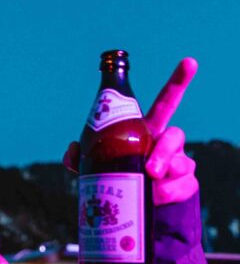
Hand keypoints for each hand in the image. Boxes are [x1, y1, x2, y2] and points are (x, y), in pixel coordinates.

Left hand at [63, 58, 198, 205]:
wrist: (139, 202)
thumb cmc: (120, 173)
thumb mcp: (98, 164)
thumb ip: (81, 156)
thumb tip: (73, 150)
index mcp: (147, 129)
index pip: (166, 101)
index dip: (178, 80)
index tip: (190, 62)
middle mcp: (166, 142)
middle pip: (176, 135)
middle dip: (165, 151)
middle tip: (150, 170)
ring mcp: (179, 163)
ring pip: (181, 163)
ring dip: (165, 175)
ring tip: (150, 185)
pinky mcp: (185, 184)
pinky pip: (183, 186)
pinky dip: (169, 193)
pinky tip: (157, 197)